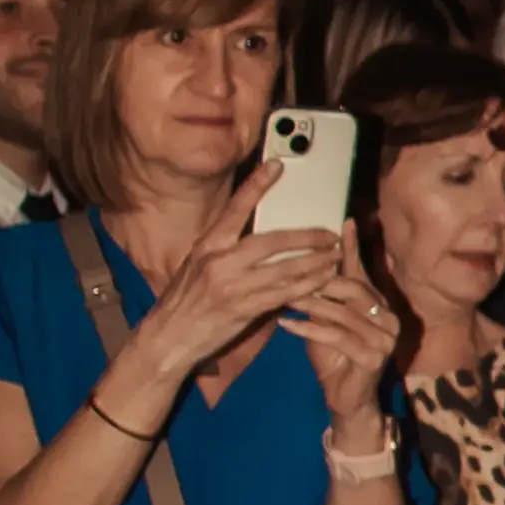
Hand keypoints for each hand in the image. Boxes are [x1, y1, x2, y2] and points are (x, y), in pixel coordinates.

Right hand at [143, 163, 329, 376]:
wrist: (168, 337)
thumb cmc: (184, 300)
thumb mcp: (196, 265)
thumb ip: (224, 249)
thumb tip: (254, 233)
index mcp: (207, 245)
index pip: (235, 208)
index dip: (256, 186)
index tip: (276, 167)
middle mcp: (220, 262)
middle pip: (272, 242)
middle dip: (306, 237)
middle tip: (330, 234)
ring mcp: (233, 286)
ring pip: (284, 270)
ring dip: (315, 262)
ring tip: (336, 256)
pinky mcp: (244, 310)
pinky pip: (283, 295)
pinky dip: (306, 287)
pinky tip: (322, 280)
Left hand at [288, 257, 400, 429]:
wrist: (348, 400)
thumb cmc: (334, 357)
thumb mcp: (326, 319)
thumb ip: (324, 293)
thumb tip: (308, 260)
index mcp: (380, 304)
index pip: (363, 270)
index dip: (352, 247)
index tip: (342, 222)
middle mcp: (389, 318)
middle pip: (353, 288)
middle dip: (319, 280)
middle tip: (289, 275)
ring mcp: (384, 339)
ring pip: (342, 312)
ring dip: (309, 304)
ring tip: (283, 298)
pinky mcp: (373, 358)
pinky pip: (336, 337)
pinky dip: (308, 330)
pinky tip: (286, 325)